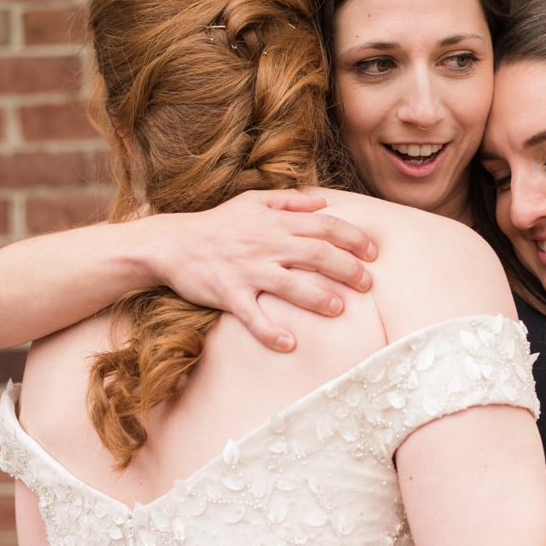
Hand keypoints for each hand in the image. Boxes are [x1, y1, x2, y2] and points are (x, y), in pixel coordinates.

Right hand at [143, 190, 376, 351]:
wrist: (171, 243)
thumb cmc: (216, 224)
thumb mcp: (252, 202)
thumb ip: (289, 201)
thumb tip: (323, 201)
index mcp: (276, 222)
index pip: (325, 226)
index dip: (354, 237)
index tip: (373, 252)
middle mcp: (266, 244)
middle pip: (318, 254)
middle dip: (348, 269)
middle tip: (368, 284)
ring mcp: (247, 270)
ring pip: (291, 284)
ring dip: (319, 298)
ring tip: (339, 309)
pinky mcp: (228, 293)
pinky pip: (253, 315)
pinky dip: (271, 331)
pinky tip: (290, 345)